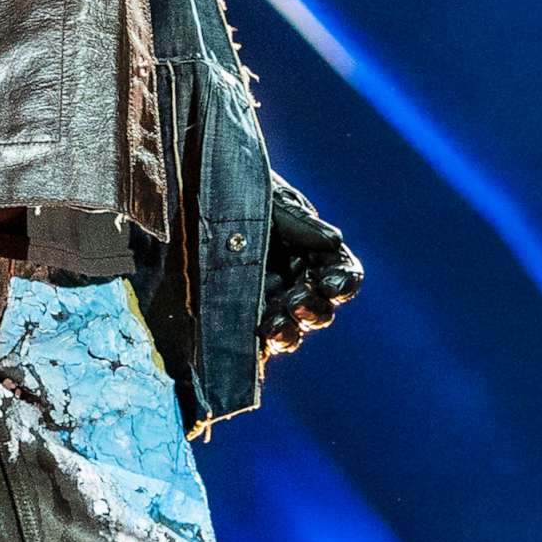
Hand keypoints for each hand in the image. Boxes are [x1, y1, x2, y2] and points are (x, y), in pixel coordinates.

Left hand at [258, 173, 362, 355]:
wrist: (198, 195)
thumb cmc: (245, 191)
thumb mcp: (274, 200)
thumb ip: (301, 222)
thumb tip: (333, 243)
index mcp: (316, 254)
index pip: (343, 274)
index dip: (343, 283)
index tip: (329, 284)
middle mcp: (299, 283)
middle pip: (320, 309)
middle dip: (312, 309)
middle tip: (295, 299)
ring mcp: (271, 303)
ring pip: (292, 330)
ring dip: (288, 332)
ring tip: (272, 326)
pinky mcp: (242, 318)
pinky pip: (256, 342)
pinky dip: (257, 350)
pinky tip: (250, 347)